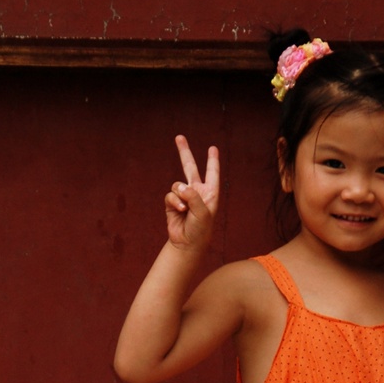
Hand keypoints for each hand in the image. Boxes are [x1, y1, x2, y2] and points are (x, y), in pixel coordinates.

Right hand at [164, 135, 219, 249]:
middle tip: (179, 137)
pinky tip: (179, 211)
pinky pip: (170, 195)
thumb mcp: (203, 212)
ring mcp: (184, 197)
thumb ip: (193, 196)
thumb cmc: (200, 230)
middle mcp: (197, 193)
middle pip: (190, 167)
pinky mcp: (172, 203)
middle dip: (184, 152)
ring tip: (184, 208)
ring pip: (177, 184)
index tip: (213, 148)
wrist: (187, 244)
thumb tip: (179, 187)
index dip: (212, 161)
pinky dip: (174, 202)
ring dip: (180, 194)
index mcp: (210, 194)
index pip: (212, 173)